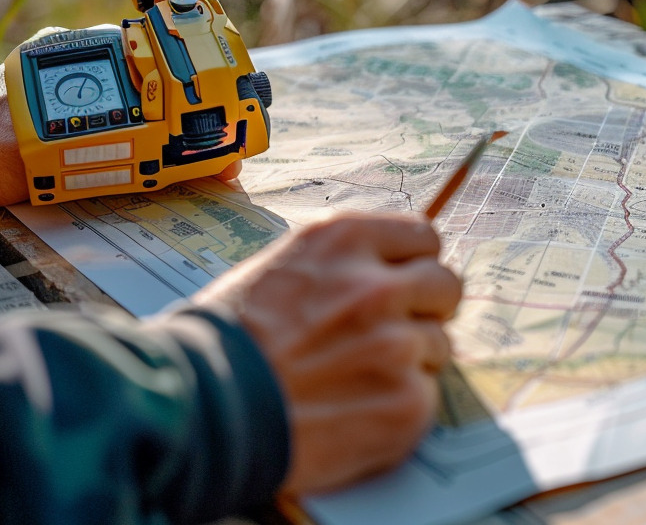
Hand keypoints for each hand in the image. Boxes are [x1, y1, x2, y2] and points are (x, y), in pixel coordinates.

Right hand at [193, 211, 462, 495]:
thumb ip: (341, 262)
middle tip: (393, 330)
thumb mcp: (280, 265)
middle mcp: (376, 284)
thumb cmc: (228, 339)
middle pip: (445, 285)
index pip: (423, 236)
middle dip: (425, 307)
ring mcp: (395, 344)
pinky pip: (427, 396)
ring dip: (409, 360)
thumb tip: (389, 266)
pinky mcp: (405, 403)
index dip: (413, 262)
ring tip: (356, 377)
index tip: (405, 280)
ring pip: (438, 344)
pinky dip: (399, 406)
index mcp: (344, 239)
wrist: (200, 409)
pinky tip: (355, 409)